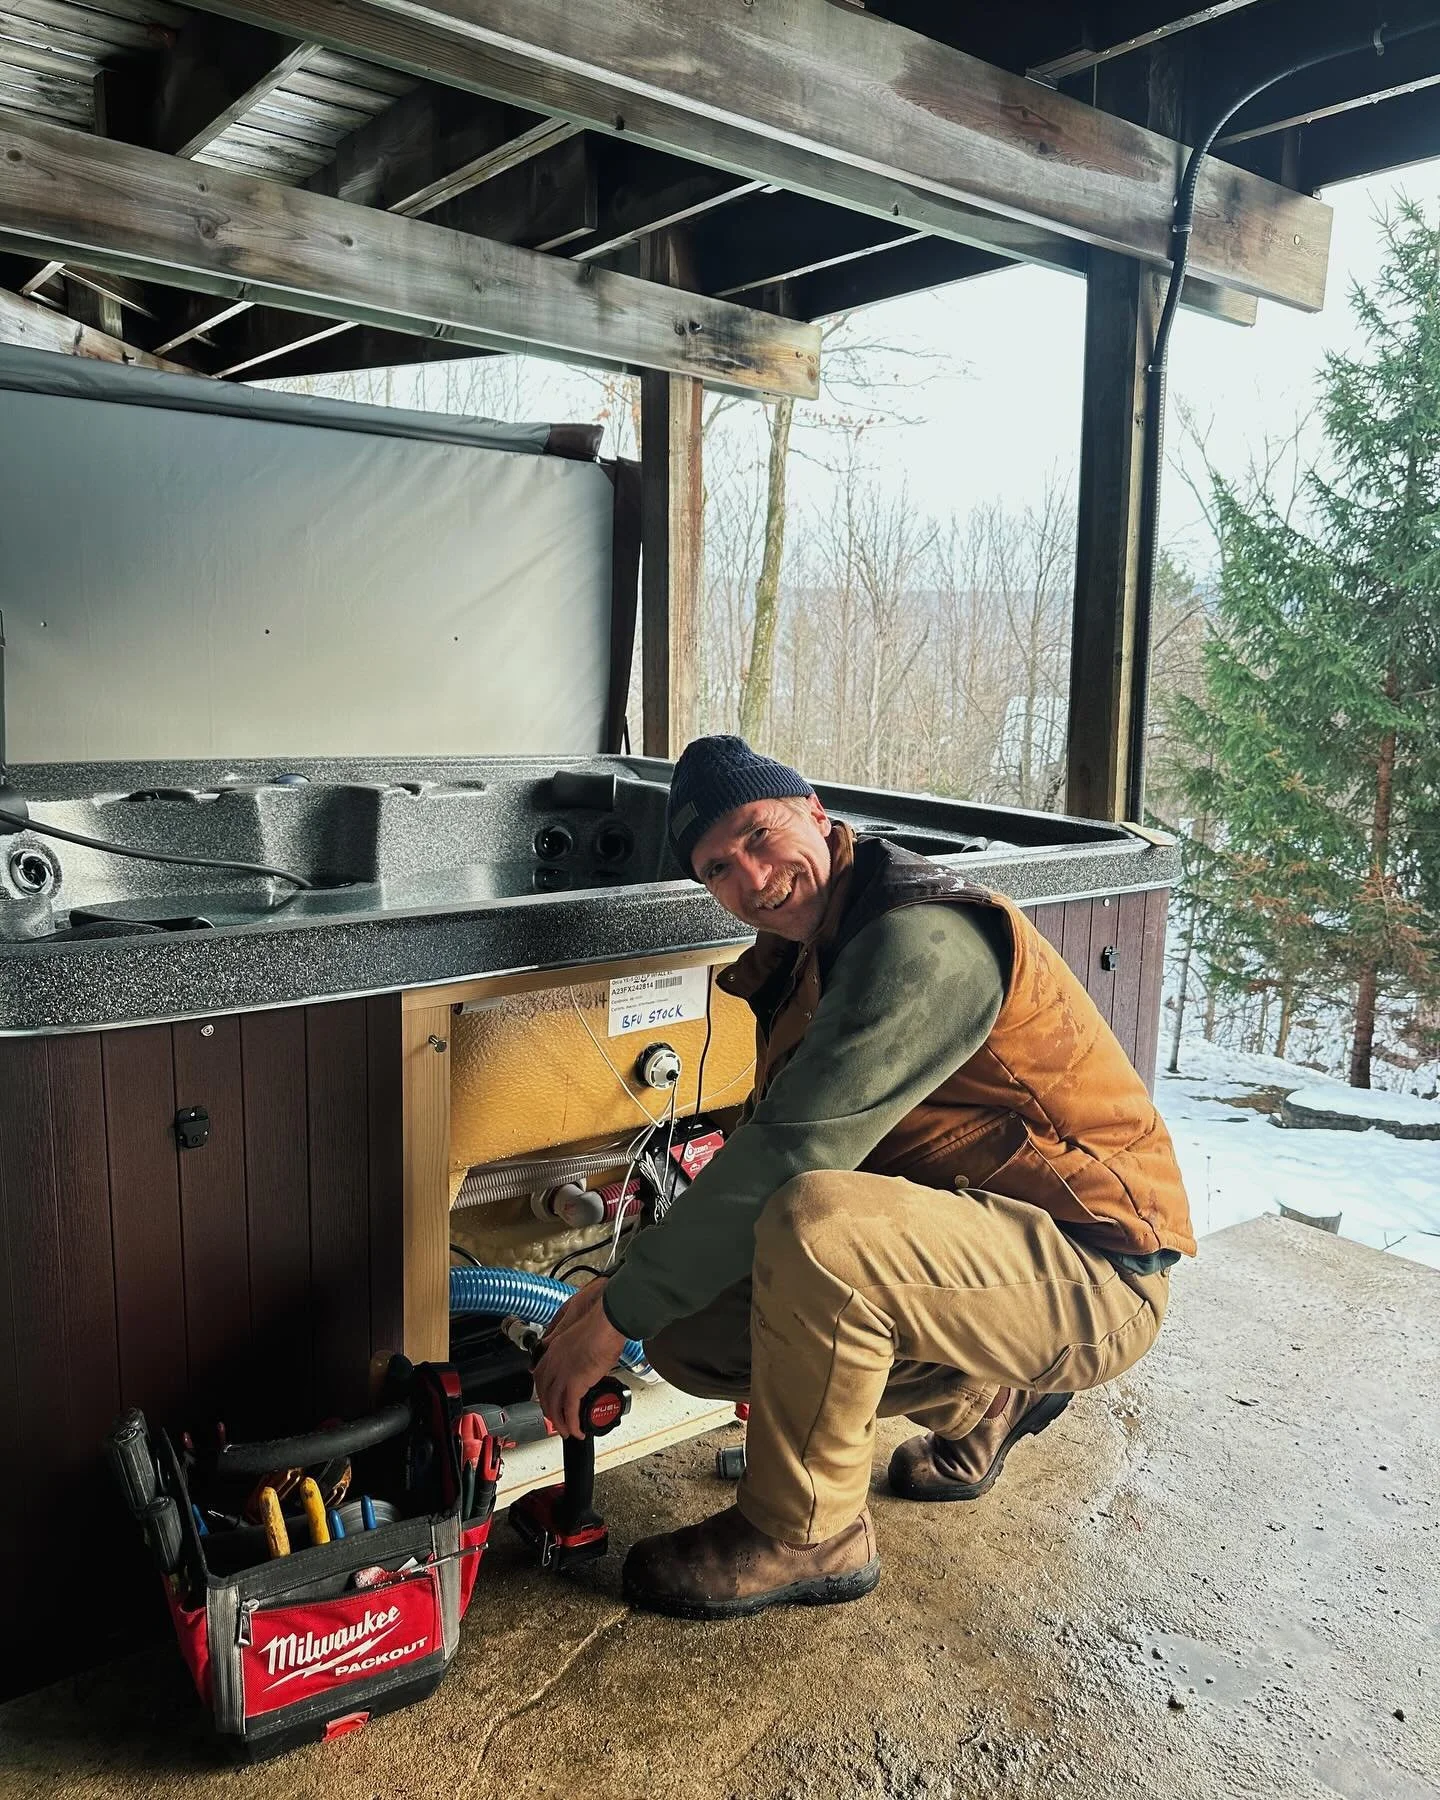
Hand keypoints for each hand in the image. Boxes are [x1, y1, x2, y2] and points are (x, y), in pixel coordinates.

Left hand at [534, 1278, 626, 1438]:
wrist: (608, 1321)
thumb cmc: (601, 1324)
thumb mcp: (582, 1337)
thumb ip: (577, 1351)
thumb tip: (585, 1363)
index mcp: (554, 1349)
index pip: (540, 1376)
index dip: (543, 1392)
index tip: (548, 1400)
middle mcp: (554, 1361)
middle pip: (544, 1393)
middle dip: (549, 1409)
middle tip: (556, 1419)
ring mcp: (562, 1372)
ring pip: (554, 1404)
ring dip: (559, 1421)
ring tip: (566, 1430)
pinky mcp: (575, 1382)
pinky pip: (569, 1409)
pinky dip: (571, 1423)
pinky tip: (576, 1430)